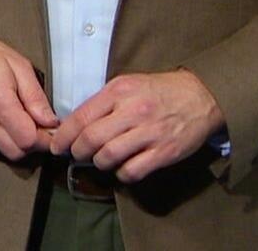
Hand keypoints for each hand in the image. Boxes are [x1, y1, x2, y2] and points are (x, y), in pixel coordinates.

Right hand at [0, 30, 57, 160]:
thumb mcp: (18, 64)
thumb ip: (35, 95)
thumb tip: (50, 121)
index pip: (28, 139)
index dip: (45, 138)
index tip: (51, 129)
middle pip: (16, 152)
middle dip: (33, 144)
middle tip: (39, 127)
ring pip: (4, 151)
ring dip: (18, 142)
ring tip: (22, 121)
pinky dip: (3, 139)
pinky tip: (5, 121)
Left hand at [48, 69, 222, 182]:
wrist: (200, 96)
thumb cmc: (158, 90)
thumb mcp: (128, 84)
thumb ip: (103, 102)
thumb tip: (74, 123)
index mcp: (119, 91)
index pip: (81, 117)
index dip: (64, 135)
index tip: (56, 145)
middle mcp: (133, 111)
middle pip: (92, 139)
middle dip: (77, 151)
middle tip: (74, 154)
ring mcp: (150, 133)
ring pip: (109, 157)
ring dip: (98, 163)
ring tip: (100, 159)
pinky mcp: (164, 152)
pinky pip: (132, 171)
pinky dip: (121, 173)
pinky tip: (122, 167)